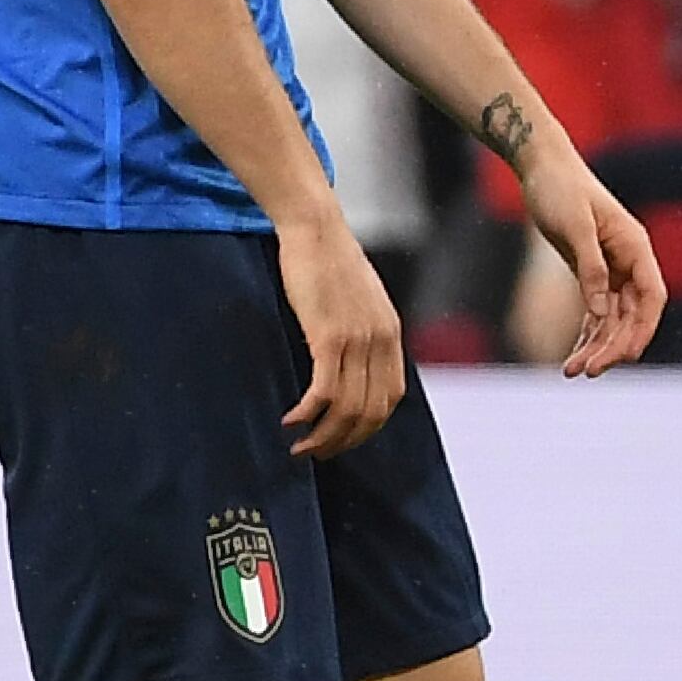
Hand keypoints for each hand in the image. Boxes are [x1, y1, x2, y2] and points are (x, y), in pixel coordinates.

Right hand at [276, 212, 406, 457]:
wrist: (316, 228)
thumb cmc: (330, 260)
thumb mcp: (360, 299)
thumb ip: (365, 331)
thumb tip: (353, 363)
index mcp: (391, 334)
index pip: (389, 399)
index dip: (367, 428)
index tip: (342, 438)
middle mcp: (380, 341)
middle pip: (369, 412)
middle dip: (343, 441)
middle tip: (316, 452)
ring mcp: (357, 339)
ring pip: (347, 409)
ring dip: (322, 436)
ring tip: (299, 447)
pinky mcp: (329, 335)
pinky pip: (324, 391)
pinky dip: (307, 414)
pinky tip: (290, 422)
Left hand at [521, 137, 664, 375]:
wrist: (542, 168)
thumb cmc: (560, 189)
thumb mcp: (574, 226)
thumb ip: (590, 267)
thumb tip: (599, 311)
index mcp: (635, 247)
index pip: (652, 297)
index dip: (643, 329)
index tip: (627, 356)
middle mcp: (629, 262)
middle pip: (631, 316)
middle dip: (612, 347)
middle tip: (588, 372)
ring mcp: (611, 270)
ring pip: (611, 320)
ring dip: (596, 347)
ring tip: (571, 372)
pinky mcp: (591, 274)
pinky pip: (594, 313)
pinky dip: (585, 336)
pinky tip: (572, 358)